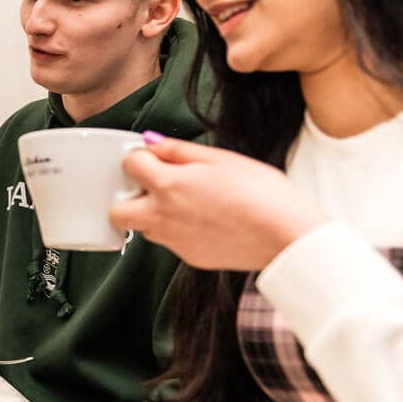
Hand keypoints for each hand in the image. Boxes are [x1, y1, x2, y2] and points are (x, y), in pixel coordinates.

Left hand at [109, 134, 328, 270]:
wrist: (285, 236)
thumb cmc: (261, 194)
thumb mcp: (221, 159)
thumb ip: (179, 151)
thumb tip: (153, 144)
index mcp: (169, 185)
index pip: (129, 165)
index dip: (140, 157)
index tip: (153, 157)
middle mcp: (163, 216)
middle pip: (117, 211)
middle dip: (126, 197)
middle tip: (152, 187)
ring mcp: (174, 241)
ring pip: (143, 228)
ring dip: (152, 215)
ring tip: (184, 204)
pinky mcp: (188, 257)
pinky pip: (170, 242)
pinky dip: (177, 231)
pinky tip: (204, 221)